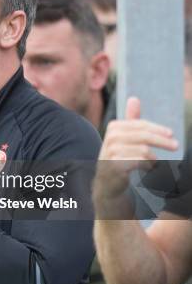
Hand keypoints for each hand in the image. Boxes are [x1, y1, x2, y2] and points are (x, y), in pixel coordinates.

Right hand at [93, 97, 177, 214]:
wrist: (107, 185)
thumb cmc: (119, 160)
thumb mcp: (125, 139)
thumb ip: (131, 120)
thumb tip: (134, 98)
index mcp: (114, 128)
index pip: (141, 124)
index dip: (158, 129)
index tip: (171, 134)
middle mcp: (110, 138)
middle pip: (143, 135)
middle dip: (162, 140)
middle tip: (176, 146)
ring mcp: (110, 152)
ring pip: (142, 149)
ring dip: (155, 157)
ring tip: (158, 163)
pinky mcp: (113, 167)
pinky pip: (137, 162)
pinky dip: (148, 166)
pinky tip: (151, 169)